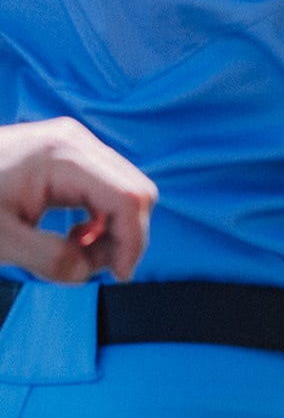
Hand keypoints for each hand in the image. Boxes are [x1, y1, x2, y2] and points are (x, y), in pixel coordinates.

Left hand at [0, 118, 156, 281]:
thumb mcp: (1, 241)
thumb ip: (52, 260)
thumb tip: (90, 272)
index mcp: (62, 157)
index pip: (129, 198)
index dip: (133, 242)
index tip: (116, 277)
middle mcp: (75, 141)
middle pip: (136, 190)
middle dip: (126, 235)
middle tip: (94, 268)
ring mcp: (73, 142)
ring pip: (125, 188)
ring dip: (113, 227)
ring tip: (77, 252)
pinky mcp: (67, 151)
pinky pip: (106, 185)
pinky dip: (101, 216)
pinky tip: (74, 234)